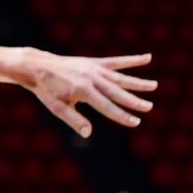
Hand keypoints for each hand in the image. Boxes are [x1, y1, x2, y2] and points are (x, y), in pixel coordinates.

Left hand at [18, 50, 157, 137]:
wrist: (37, 67)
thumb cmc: (47, 91)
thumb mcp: (57, 108)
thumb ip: (74, 120)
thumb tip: (89, 134)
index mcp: (83, 91)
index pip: (107, 106)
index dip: (122, 115)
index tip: (136, 122)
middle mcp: (91, 78)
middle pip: (117, 91)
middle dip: (134, 100)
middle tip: (149, 107)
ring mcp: (94, 69)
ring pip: (120, 77)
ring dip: (137, 82)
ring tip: (154, 85)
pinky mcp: (94, 63)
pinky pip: (115, 62)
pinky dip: (131, 60)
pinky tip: (147, 58)